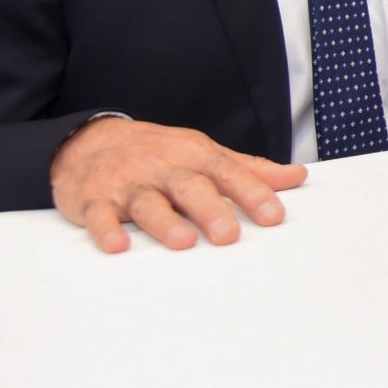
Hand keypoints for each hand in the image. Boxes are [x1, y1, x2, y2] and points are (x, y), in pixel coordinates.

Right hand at [49, 117, 306, 254]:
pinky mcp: (93, 199)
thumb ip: (249, 170)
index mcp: (194, 155)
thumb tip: (297, 176)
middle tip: (230, 236)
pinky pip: (99, 215)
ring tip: (183, 242)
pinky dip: (106, 230)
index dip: (252, 193)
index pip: (229, 172)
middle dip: (211, 210)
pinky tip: (117, 246)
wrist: (91, 141)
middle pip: (190, 186)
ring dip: (164, 222)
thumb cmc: (159, 154)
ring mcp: (127, 183)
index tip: (274, 216)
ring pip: (147, 202)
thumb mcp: (204, 154)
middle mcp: (163, 167)